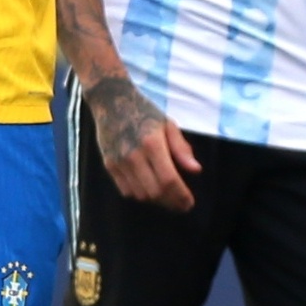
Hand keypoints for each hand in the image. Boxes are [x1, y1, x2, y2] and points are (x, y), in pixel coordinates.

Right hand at [88, 72, 197, 210]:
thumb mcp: (168, 124)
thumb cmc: (144, 112)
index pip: (169, 179)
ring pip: (140, 194)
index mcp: (152, 143)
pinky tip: (150, 191)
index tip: (189, 203)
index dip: (181, 195)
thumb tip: (196, 170)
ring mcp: (119, 161)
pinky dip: (139, 195)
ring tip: (167, 198)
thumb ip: (182, 148)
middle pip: (155, 191)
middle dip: (171, 202)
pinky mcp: (109, 164)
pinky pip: (125, 190)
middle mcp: (134, 155)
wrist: (111, 100)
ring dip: (156, 201)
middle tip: (181, 205)